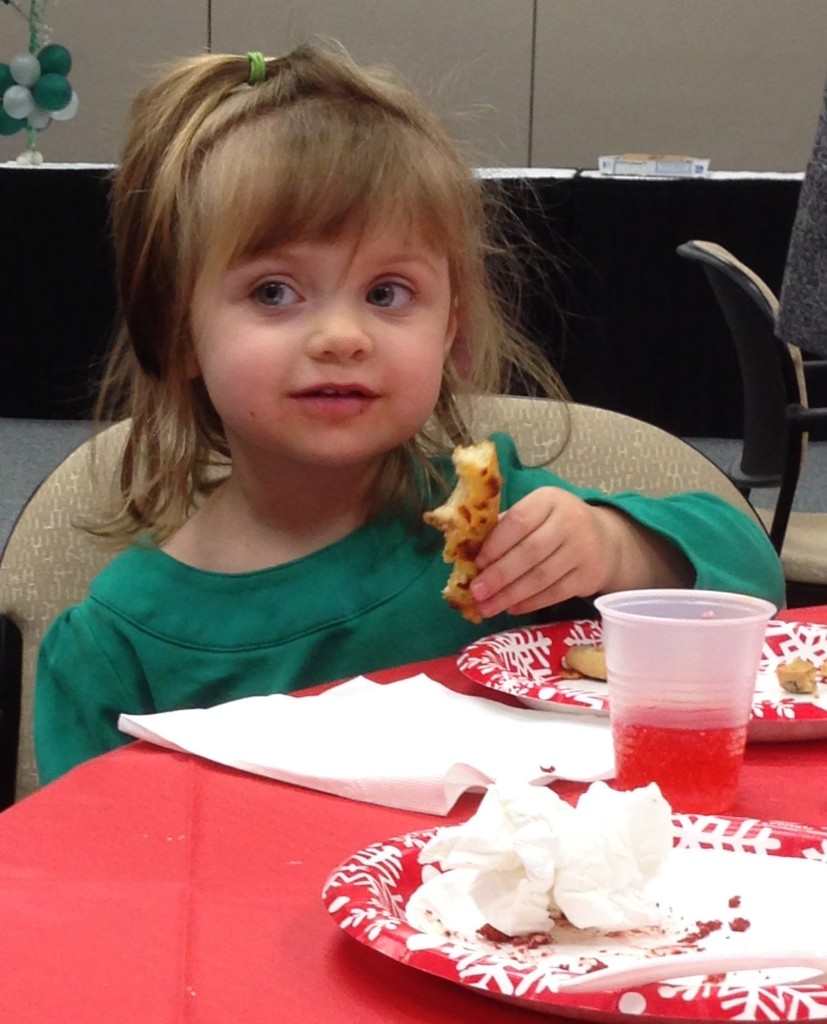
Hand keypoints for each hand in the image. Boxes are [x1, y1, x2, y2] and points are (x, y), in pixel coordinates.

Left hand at [470, 487, 692, 617]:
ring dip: (511, 594)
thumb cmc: (554, 525)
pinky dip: (531, 603)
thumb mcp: (535, 513)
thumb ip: (505, 528)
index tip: (476, 564)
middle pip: (529, 552)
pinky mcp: (589, 576)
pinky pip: (555, 592)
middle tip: (477, 592)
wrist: (605, 539)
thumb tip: (468, 553)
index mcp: (549, 500)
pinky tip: (512, 608)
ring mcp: (583, 550)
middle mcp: (570, 522)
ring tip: (488, 606)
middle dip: (499, 575)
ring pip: (541, 576)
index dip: (495, 544)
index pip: (519, 521)